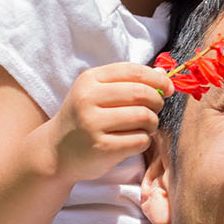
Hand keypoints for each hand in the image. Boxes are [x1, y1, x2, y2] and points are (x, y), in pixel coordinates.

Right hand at [49, 62, 170, 183]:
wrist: (56, 152)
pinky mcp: (101, 147)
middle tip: (156, 110)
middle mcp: (88, 99)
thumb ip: (127, 82)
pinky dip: (144, 140)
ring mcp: (93, 124)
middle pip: (141, 93)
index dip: (157, 79)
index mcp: (89, 80)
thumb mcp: (96, 93)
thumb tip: (162, 75)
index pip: (133, 71)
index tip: (168, 89)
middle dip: (157, 102)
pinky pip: (140, 140)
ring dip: (152, 123)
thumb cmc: (84, 119)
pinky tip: (135, 140)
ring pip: (144, 117)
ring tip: (145, 127)